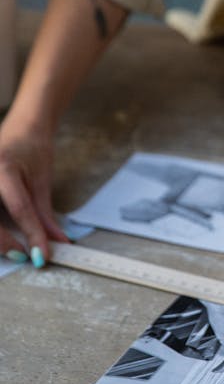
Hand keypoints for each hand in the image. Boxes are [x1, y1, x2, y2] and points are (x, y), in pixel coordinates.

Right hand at [0, 118, 67, 263]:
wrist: (21, 127)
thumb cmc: (33, 148)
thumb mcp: (42, 181)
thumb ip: (46, 215)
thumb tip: (58, 242)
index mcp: (4, 168)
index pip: (19, 209)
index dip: (32, 235)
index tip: (42, 256)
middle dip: (3, 243)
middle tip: (23, 256)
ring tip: (12, 248)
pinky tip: (3, 237)